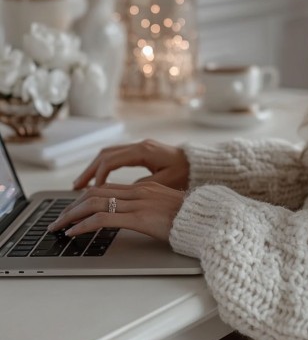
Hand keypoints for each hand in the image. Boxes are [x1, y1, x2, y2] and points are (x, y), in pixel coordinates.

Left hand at [48, 180, 184, 241]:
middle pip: (96, 192)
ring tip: (59, 226)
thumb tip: (141, 219)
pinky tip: (73, 232)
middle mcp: (139, 191)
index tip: (73, 209)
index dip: (86, 197)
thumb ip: (152, 210)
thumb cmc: (193, 220)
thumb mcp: (169, 212)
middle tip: (58, 219)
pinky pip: (102, 218)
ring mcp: (138, 202)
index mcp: (145, 188)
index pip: (107, 188)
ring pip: (94, 202)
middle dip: (72, 206)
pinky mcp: (138, 217)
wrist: (209, 221)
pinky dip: (83, 225)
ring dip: (71, 214)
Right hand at [73, 139, 189, 189]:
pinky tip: (98, 181)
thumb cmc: (187, 174)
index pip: (111, 161)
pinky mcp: (141, 153)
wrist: (201, 165)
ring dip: (93, 169)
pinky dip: (103, 168)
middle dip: (88, 171)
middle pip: (104, 155)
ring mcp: (139, 148)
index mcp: (144, 151)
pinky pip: (116, 158)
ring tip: (80, 185)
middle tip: (75, 188)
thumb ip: (143, 186)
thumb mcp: (165, 183)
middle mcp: (139, 146)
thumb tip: (123, 193)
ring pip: (108, 155)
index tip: (90, 191)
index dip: (98, 176)